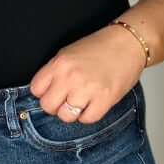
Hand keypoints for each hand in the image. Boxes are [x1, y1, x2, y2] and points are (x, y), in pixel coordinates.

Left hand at [28, 24, 145, 122]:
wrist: (128, 44)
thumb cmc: (99, 48)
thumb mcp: (68, 54)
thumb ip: (54, 73)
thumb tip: (44, 92)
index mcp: (59, 64)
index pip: (36, 90)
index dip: (43, 93)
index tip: (52, 91)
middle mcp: (71, 77)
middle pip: (48, 106)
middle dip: (55, 106)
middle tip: (66, 100)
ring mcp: (88, 89)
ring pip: (66, 116)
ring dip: (72, 112)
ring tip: (81, 102)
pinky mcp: (105, 99)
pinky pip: (87, 119)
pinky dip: (88, 115)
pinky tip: (93, 104)